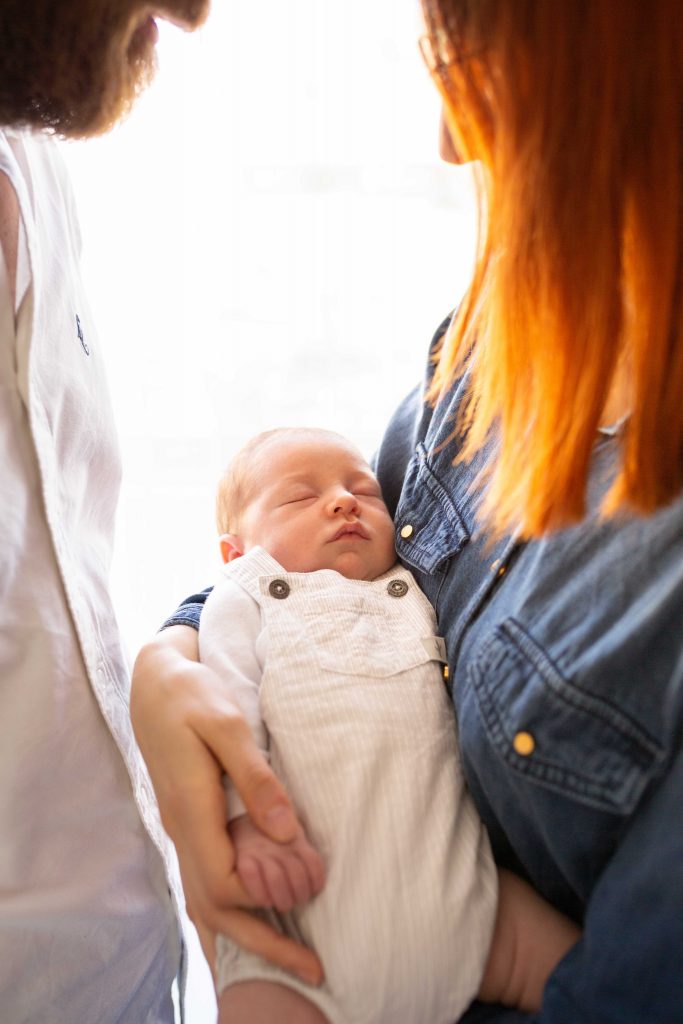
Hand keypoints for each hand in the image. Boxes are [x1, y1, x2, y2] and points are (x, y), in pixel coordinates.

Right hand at [130, 625, 323, 985]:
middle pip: (214, 908)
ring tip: (288, 957)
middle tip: (311, 971)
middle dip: (262, 943)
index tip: (307, 900)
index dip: (263, 902)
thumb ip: (256, 777)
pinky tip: (253, 917)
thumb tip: (286, 831)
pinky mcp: (186, 824)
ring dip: (245, 933)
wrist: (154, 683)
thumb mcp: (227, 724)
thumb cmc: (192, 696)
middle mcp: (181, 829)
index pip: (223, 883)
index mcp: (191, 810)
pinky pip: (203, 882)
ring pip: (204, 901)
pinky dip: (229, 910)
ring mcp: (179, 830)